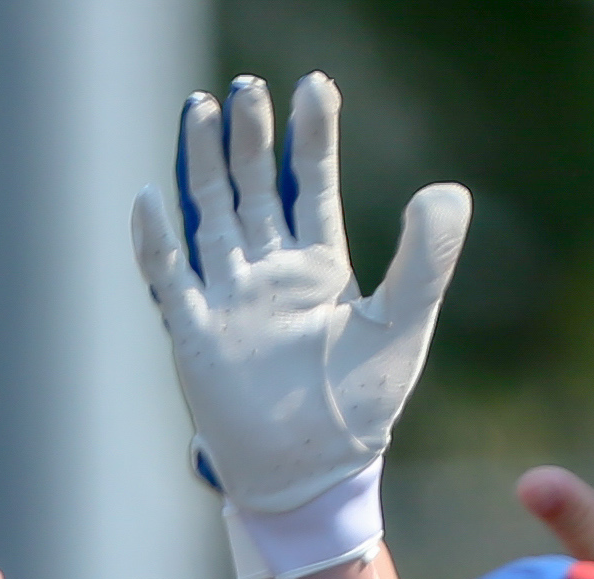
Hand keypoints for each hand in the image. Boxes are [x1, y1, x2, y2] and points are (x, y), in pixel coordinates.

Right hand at [128, 72, 464, 578]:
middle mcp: (269, 274)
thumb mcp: (404, 324)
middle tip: (245, 88)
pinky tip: (150, 198)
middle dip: (248, 138)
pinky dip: (156, 241)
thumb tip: (444, 188)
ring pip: (209, 217)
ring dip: (202, 166)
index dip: (310, 135)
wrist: (312, 476)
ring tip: (200, 111)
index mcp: (320, 266)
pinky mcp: (194, 336)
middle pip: (251, 187)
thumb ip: (426, 258)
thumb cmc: (362, 409)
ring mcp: (228, 302)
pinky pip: (169, 279)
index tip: (312, 86)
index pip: (310, 183)